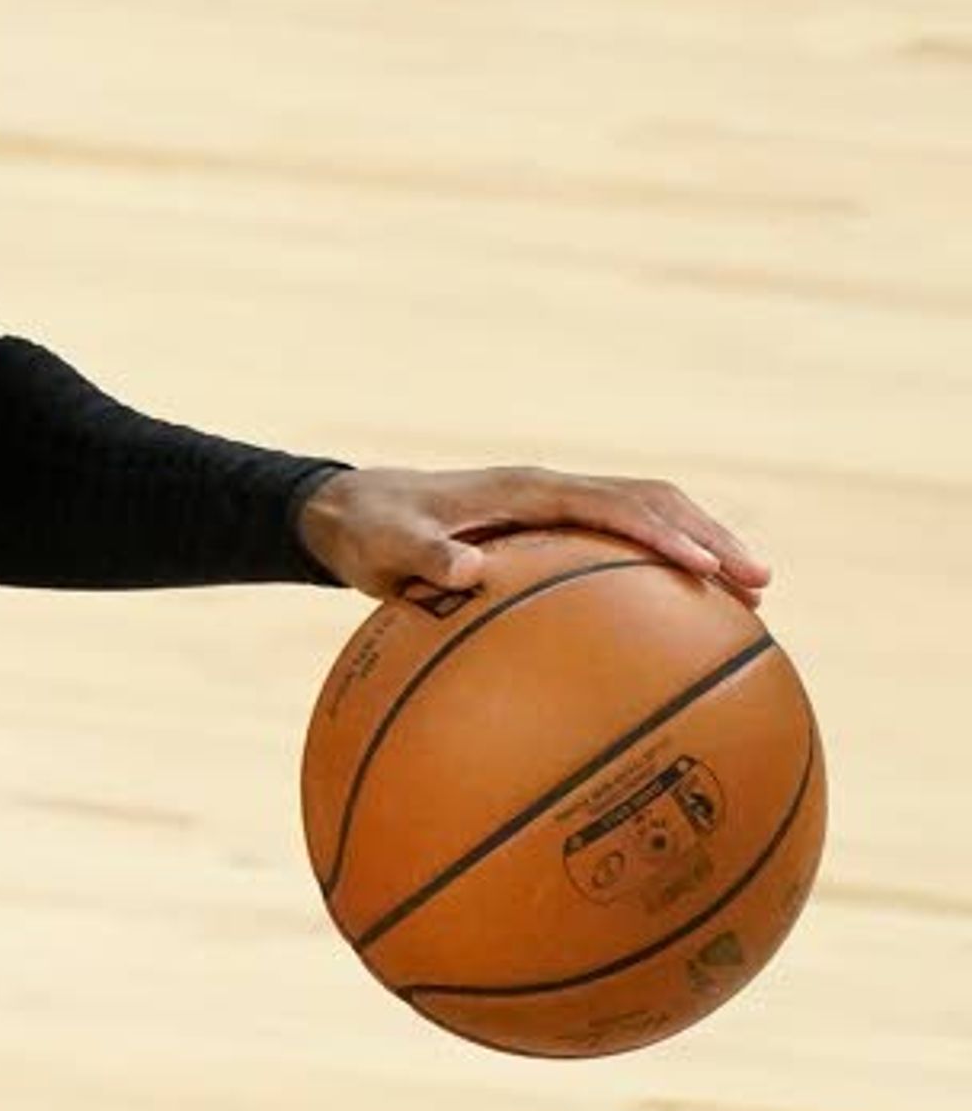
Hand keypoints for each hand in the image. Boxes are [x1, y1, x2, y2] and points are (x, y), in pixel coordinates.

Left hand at [297, 465, 770, 606]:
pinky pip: (621, 543)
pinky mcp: (552, 530)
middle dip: (710, 536)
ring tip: (752, 600)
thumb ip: (423, 555)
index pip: (613, 504)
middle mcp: (552, 490)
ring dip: (701, 548)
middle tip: (760, 583)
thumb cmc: (370, 532)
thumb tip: (467, 573)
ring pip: (649, 517)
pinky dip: (661, 569)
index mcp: (527, 490)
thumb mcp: (386, 546)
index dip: (662, 533)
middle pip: (654, 502)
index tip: (705, 567)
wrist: (350, 512)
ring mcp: (557, 507)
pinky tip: (684, 620)